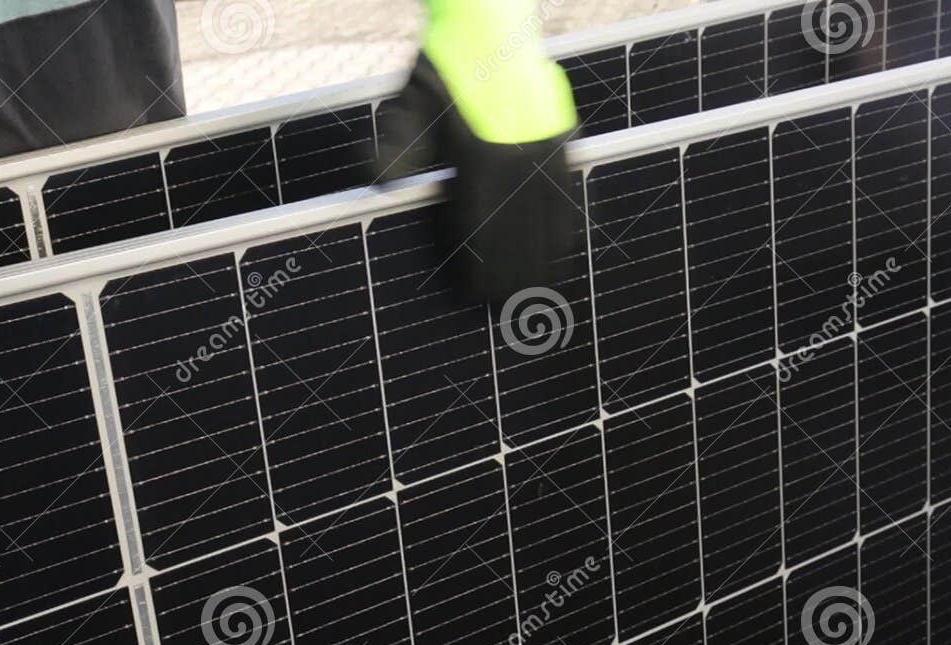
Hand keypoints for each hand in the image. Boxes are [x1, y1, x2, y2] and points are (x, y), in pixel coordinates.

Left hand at [377, 0, 580, 302]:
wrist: (487, 21)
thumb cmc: (442, 68)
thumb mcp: (406, 106)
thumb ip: (393, 148)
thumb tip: (378, 184)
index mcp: (478, 155)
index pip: (481, 227)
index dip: (480, 268)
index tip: (476, 298)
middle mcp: (517, 154)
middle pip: (519, 231)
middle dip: (514, 274)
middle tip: (506, 309)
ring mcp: (545, 145)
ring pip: (550, 215)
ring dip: (547, 257)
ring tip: (541, 292)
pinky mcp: (563, 135)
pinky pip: (570, 190)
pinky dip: (571, 222)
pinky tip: (570, 248)